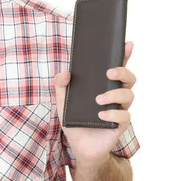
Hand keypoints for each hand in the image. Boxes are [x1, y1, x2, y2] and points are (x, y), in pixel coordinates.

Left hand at [54, 41, 135, 165]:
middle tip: (109, 72)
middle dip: (123, 71)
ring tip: (98, 99)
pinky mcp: (120, 125)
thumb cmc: (74, 120)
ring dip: (114, 95)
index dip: (124, 54)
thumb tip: (66, 72)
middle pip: (129, 78)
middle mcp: (115, 95)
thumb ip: (60, 85)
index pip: (117, 67)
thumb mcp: (62, 101)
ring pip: (129, 95)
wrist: (79, 146)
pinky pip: (124, 117)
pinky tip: (101, 115)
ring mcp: (119, 109)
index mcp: (103, 85)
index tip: (127, 43)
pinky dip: (113, 114)